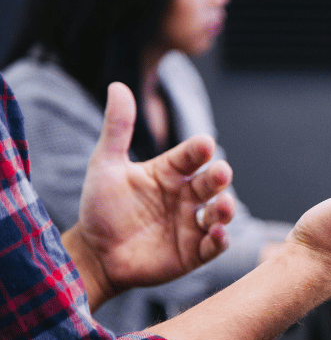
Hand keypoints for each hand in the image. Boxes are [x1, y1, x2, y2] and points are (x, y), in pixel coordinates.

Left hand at [70, 82, 234, 306]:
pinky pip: (213, 245)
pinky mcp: (193, 252)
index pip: (190, 156)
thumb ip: (117, 128)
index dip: (198, 150)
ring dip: (225, 209)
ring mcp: (191, 224)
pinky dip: (219, 240)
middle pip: (210, 183)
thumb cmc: (101, 208)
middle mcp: (185, 196)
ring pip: (218, 213)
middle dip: (218, 177)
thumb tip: (118, 85)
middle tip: (220, 173)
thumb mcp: (105, 165)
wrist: (95, 254)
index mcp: (169, 172)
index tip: (204, 144)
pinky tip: (216, 234)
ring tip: (223, 206)